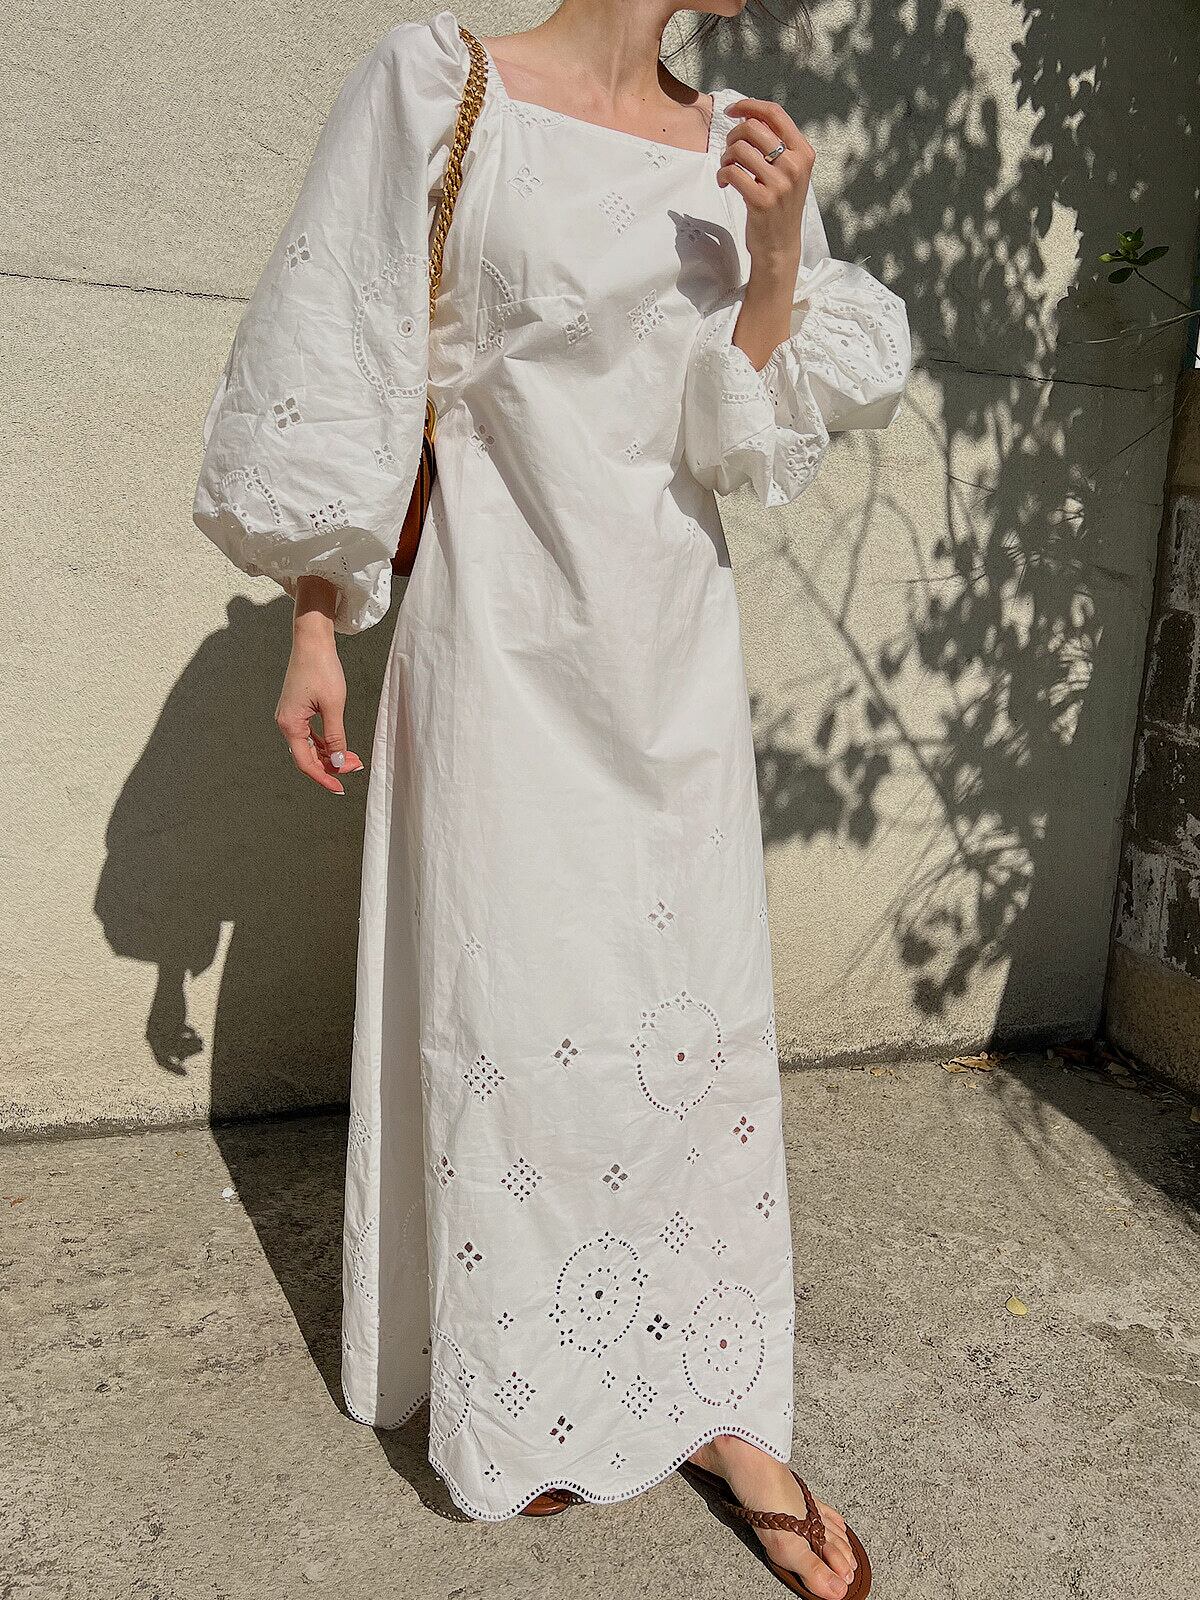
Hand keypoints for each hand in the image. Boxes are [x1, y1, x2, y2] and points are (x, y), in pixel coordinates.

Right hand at [276, 578, 364, 795]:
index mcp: (290, 724)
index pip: (306, 762)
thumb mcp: (334, 705)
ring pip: (311, 746)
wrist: (311, 642)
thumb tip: (340, 762)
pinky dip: (326, 742)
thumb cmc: (321, 669)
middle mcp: (286, 723)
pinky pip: (311, 734)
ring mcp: (291, 716)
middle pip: (308, 756)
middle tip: (356, 768)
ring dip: (331, 755)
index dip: (323, 777)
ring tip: (354, 759)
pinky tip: (341, 746)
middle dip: (332, 765)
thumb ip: (336, 736)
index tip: (339, 788)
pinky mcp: (298, 710)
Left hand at [717, 97, 813, 277]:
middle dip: (734, 135)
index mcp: (803, 152)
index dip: (749, 105)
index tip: (732, 110)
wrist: (780, 245)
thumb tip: (749, 116)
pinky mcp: (761, 200)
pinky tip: (724, 183)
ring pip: (739, 149)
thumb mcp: (789, 172)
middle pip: (753, 128)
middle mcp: (794, 166)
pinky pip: (731, 172)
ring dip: (726, 156)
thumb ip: (777, 145)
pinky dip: (722, 174)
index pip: (775, 114)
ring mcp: (779, 184)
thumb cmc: (780, 206)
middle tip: (730, 151)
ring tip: (727, 169)